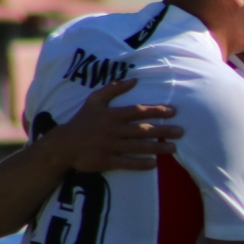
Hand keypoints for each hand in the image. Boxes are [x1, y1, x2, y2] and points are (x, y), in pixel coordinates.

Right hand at [40, 78, 180, 171]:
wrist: (63, 145)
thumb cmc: (82, 121)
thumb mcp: (94, 101)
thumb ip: (113, 89)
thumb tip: (134, 80)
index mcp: (111, 115)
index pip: (138, 111)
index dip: (156, 111)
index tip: (173, 111)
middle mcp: (112, 130)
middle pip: (142, 130)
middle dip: (163, 130)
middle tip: (181, 131)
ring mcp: (109, 146)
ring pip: (137, 147)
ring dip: (156, 147)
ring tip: (173, 148)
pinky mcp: (105, 161)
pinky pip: (125, 163)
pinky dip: (140, 164)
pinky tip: (154, 163)